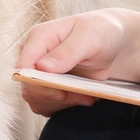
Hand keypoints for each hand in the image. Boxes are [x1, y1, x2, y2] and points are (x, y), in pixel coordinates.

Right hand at [15, 9, 131, 115]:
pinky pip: (48, 105)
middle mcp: (35, 56)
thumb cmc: (102, 32)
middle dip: (55, 97)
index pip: (24, 68)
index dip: (38, 84)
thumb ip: (67, 51)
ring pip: (37, 100)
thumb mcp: (90, 37)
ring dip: (63, 104)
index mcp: (39, 38)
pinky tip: (83, 97)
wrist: (114, 41)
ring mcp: (41, 73)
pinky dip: (66, 107)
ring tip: (87, 95)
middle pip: (29, 88)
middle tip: (82, 95)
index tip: (62, 92)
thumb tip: (42, 67)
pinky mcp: (50, 86)